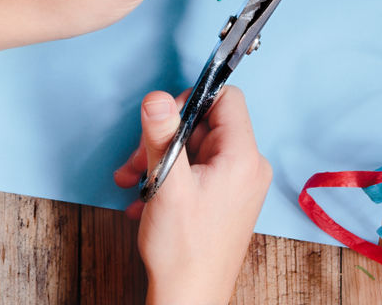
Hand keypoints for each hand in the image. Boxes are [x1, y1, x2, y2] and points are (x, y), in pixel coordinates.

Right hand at [114, 87, 271, 304]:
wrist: (189, 301)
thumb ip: (162, 135)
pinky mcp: (226, 199)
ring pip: (196, 148)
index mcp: (243, 157)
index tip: (164, 120)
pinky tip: (146, 199)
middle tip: (138, 160)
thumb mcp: (167, 184)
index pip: (225, 99)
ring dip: (160, 160)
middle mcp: (248, 168)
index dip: (192, 101)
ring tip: (133, 181)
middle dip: (166, 138)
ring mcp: (238, 185)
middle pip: (205, 124)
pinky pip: (198, 171)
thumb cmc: (184, 251)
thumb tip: (156, 97)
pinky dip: (170, 178)